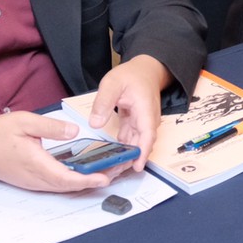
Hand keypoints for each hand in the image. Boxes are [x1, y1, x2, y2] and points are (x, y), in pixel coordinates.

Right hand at [0, 112, 116, 192]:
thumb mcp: (24, 122)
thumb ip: (50, 127)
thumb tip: (74, 132)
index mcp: (36, 163)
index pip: (66, 177)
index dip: (87, 179)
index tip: (105, 177)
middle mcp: (37, 178)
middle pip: (70, 186)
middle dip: (95, 181)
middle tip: (117, 171)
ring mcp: (35, 182)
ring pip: (65, 187)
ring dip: (87, 182)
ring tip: (109, 171)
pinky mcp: (34, 181)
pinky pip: (58, 185)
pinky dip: (76, 181)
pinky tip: (87, 172)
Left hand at [89, 56, 169, 171]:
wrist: (145, 70)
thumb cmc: (132, 75)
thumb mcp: (112, 83)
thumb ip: (103, 102)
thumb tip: (95, 123)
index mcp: (145, 110)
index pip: (147, 134)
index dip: (142, 152)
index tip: (136, 166)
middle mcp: (147, 119)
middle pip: (141, 144)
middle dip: (130, 160)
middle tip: (113, 173)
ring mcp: (142, 123)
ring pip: (136, 144)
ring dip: (125, 156)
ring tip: (110, 169)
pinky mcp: (136, 124)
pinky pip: (131, 139)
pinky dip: (123, 148)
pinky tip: (112, 156)